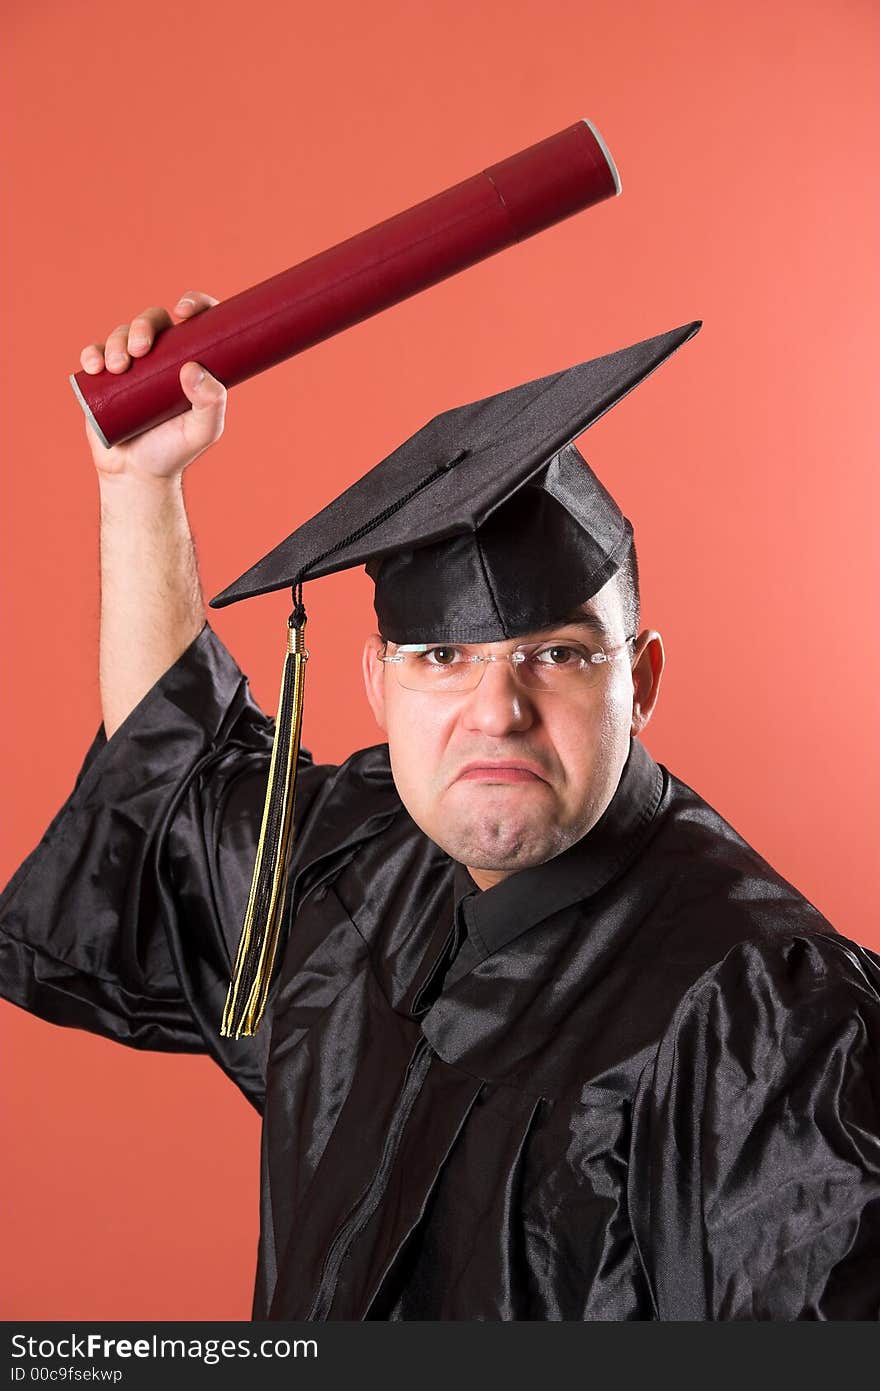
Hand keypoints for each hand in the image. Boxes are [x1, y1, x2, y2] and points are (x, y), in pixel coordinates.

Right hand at [79, 291, 225, 480]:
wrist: (137, 473)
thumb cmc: (175, 450)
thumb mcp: (203, 431)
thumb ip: (212, 404)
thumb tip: (195, 369)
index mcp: (190, 360)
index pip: (197, 322)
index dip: (194, 304)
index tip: (185, 311)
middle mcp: (161, 357)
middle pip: (153, 320)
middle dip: (144, 326)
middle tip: (141, 350)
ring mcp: (131, 365)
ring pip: (121, 334)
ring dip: (116, 342)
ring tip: (118, 368)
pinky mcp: (104, 377)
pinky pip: (95, 353)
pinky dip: (92, 353)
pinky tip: (95, 366)